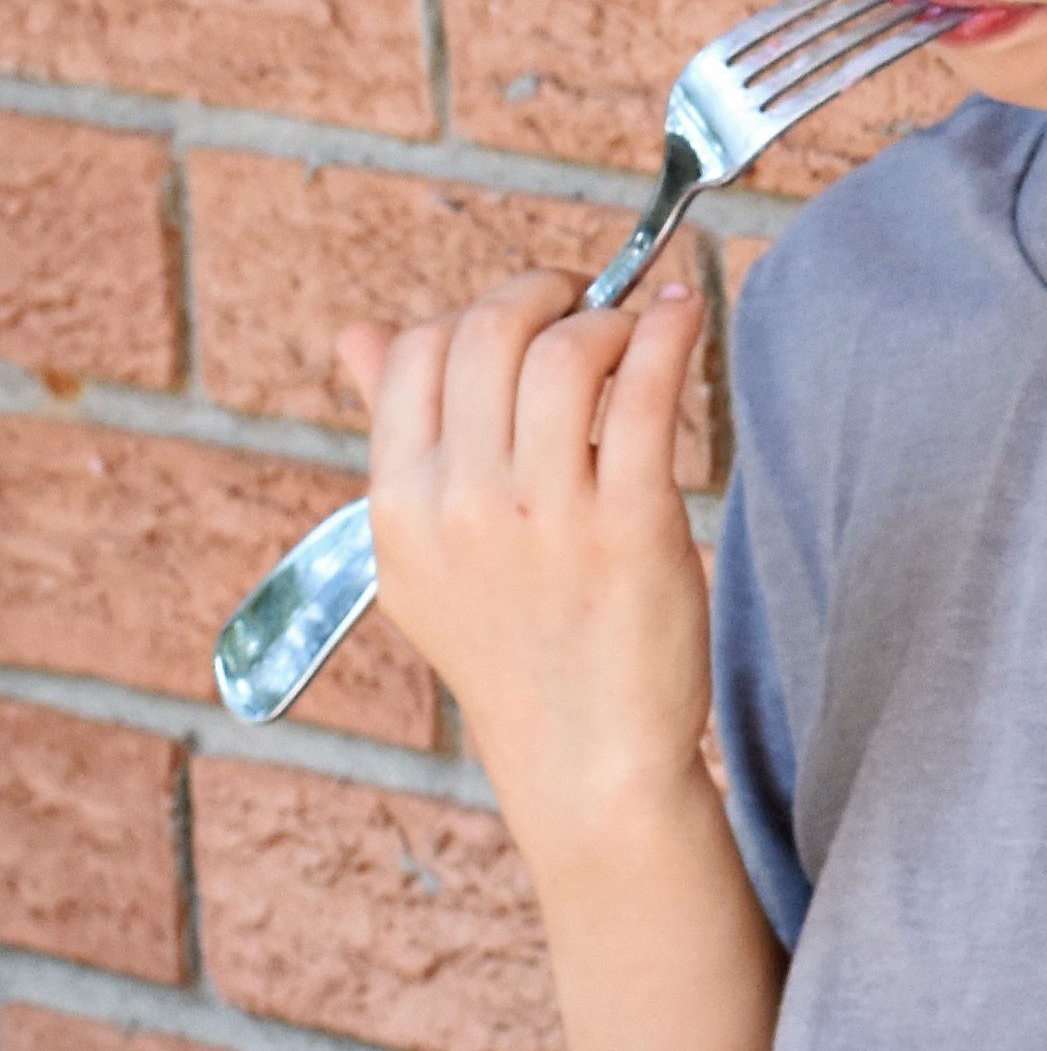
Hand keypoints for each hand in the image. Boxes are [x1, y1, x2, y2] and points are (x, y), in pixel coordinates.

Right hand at [343, 274, 712, 810]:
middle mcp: (460, 505)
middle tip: (587, 301)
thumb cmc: (514, 644)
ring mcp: (545, 516)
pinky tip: (686, 314)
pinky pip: (647, 395)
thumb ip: (399, 437)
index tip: (529, 313)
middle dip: (544, 295)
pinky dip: (671, 334)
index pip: (414, 353)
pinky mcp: (632, 526)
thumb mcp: (424, 552)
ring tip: (638, 329)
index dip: (475, 311)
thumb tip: (356, 333)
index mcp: (398, 506)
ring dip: (611, 318)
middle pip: (488, 335)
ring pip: (567, 353)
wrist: (583, 755)